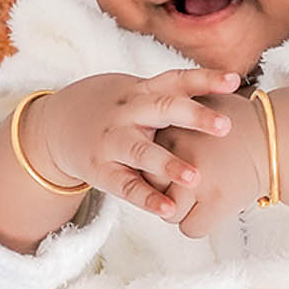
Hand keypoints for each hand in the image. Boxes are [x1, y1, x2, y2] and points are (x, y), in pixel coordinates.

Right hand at [25, 69, 242, 223]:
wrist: (54, 125)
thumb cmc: (112, 110)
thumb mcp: (136, 94)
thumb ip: (171, 94)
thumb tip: (227, 88)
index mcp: (141, 92)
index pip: (175, 80)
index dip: (204, 79)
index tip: (234, 80)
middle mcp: (128, 112)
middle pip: (162, 109)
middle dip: (193, 116)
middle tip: (225, 126)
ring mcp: (112, 141)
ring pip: (142, 151)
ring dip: (168, 164)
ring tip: (195, 177)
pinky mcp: (100, 170)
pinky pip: (126, 186)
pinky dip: (147, 198)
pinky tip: (168, 209)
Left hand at [156, 92, 270, 237]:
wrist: (276, 138)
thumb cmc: (241, 124)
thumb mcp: (202, 107)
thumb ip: (175, 120)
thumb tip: (152, 133)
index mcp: (173, 130)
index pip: (145, 161)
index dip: (158, 168)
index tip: (170, 170)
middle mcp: (181, 154)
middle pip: (151, 187)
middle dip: (164, 191)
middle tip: (186, 187)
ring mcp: (199, 179)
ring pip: (169, 213)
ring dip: (182, 211)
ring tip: (200, 200)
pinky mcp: (217, 201)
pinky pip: (190, 228)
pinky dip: (199, 224)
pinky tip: (212, 210)